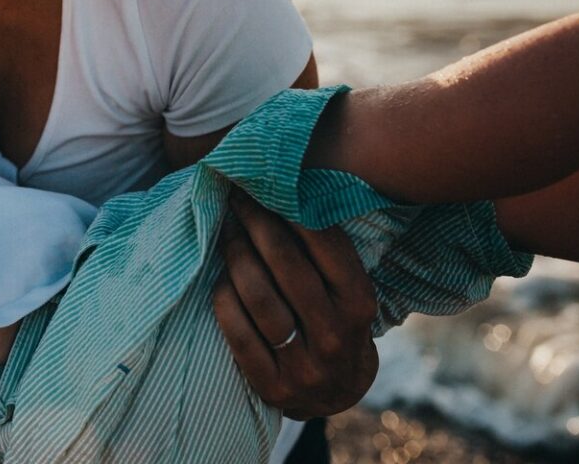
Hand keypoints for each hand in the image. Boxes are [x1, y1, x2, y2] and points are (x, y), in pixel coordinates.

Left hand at [212, 188, 378, 420]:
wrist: (335, 394)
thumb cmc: (334, 323)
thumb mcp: (347, 293)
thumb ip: (325, 255)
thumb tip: (285, 193)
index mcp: (360, 305)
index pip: (327, 248)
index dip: (292, 212)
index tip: (265, 186)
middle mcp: (336, 336)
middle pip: (287, 267)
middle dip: (257, 224)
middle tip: (236, 199)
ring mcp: (304, 366)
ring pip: (259, 297)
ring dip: (236, 256)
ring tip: (225, 231)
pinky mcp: (272, 385)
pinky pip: (236, 332)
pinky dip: (223, 298)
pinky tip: (218, 278)